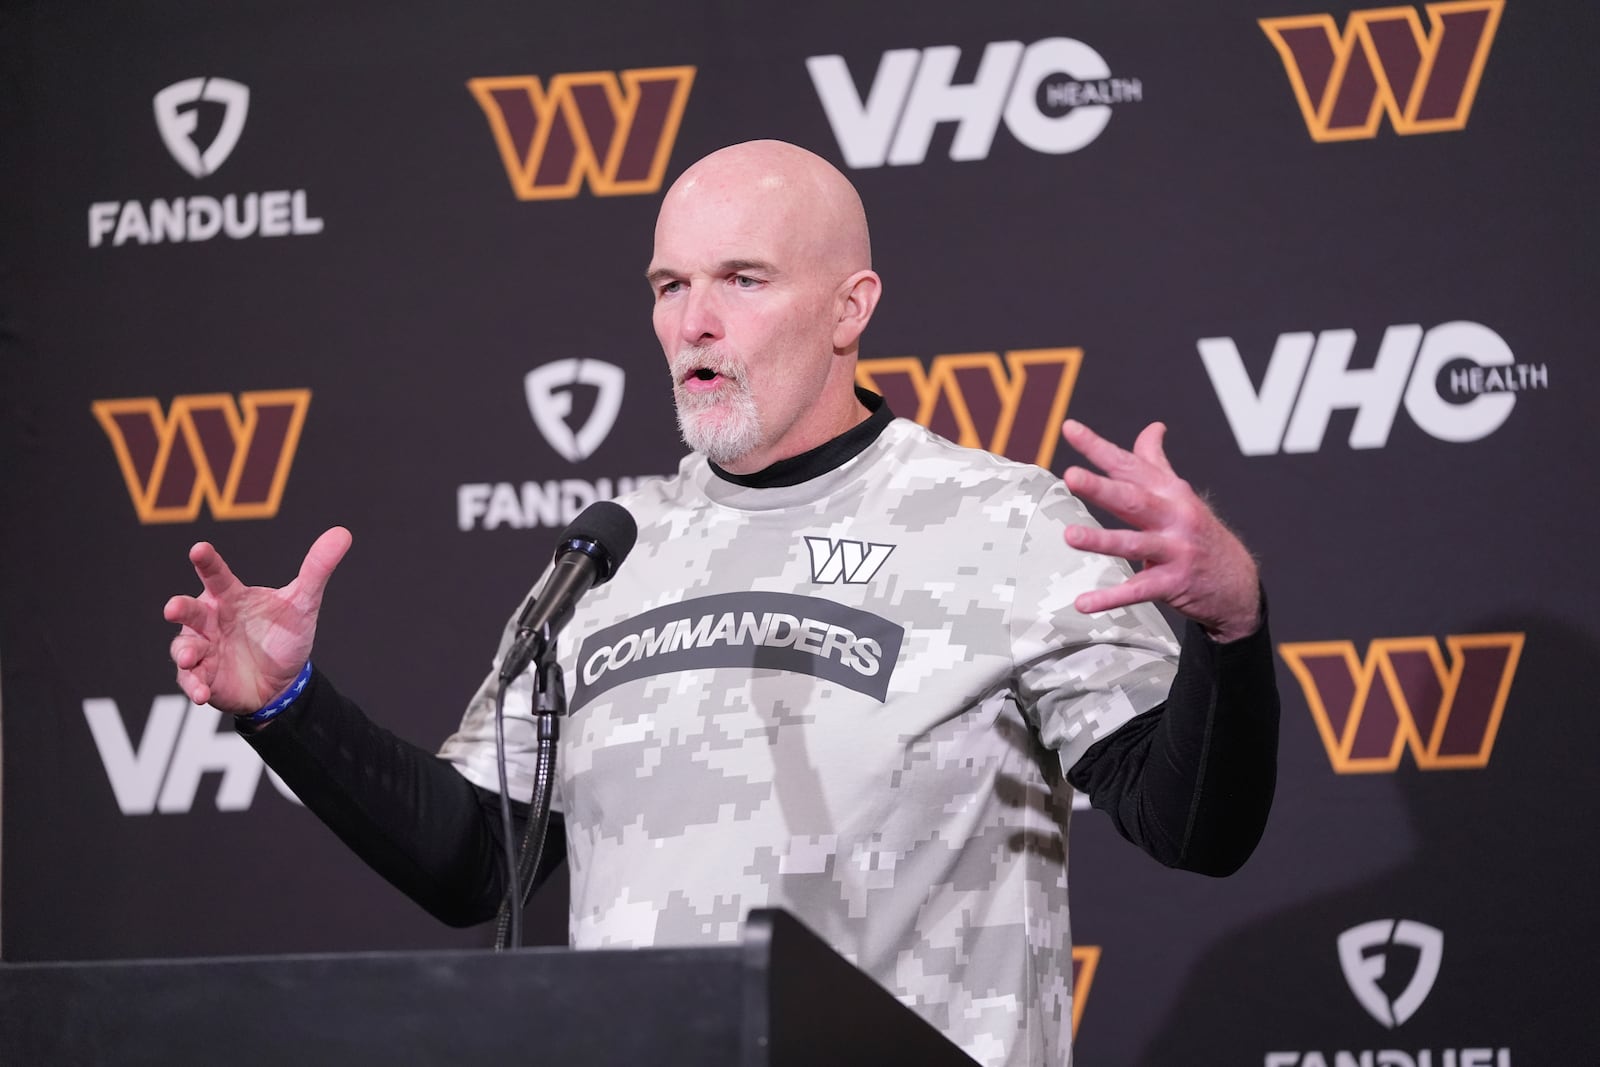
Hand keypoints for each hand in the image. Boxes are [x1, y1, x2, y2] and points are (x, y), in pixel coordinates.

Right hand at [163, 527, 351, 712]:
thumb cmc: (283, 635)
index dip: (207, 562)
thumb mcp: (303, 604)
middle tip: (173, 607)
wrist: (284, 681)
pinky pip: (192, 682)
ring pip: (185, 646)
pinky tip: (203, 694)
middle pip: (190, 610)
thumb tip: (342, 533)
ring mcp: (204, 649)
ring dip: (185, 651)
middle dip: (180, 608)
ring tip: (190, 656)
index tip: (198, 549)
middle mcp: (211, 620)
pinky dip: (195, 687)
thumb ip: (316, 569)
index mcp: (230, 596)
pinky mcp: (203, 678)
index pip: (216, 575)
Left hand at [1060, 420, 1259, 641]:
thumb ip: (1157, 462)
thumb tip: (1152, 427)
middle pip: (1133, 499)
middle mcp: (1173, 516)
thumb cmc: (1199, 532)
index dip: (1098, 447)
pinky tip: (1083, 603)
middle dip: (1102, 487)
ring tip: (1069, 536)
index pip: (1129, 465)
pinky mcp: (1173, 583)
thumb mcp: (1180, 494)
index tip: (1070, 429)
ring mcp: (1175, 550)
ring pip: (1134, 543)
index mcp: (1169, 491)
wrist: (1238, 582)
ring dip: (1101, 540)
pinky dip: (1110, 598)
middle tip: (1072, 476)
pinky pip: (1138, 591)